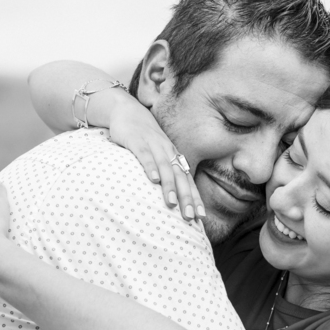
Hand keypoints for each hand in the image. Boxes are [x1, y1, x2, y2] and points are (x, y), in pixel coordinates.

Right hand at [107, 99, 204, 220]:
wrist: (128, 111)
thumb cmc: (144, 139)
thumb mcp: (157, 155)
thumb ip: (164, 173)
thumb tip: (172, 198)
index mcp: (174, 157)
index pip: (188, 180)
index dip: (195, 198)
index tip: (201, 217)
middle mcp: (168, 151)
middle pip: (180, 176)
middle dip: (186, 197)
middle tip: (190, 216)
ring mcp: (153, 145)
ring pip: (165, 167)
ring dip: (169, 185)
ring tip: (171, 203)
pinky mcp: (137, 140)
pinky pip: (145, 155)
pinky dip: (150, 167)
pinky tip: (152, 179)